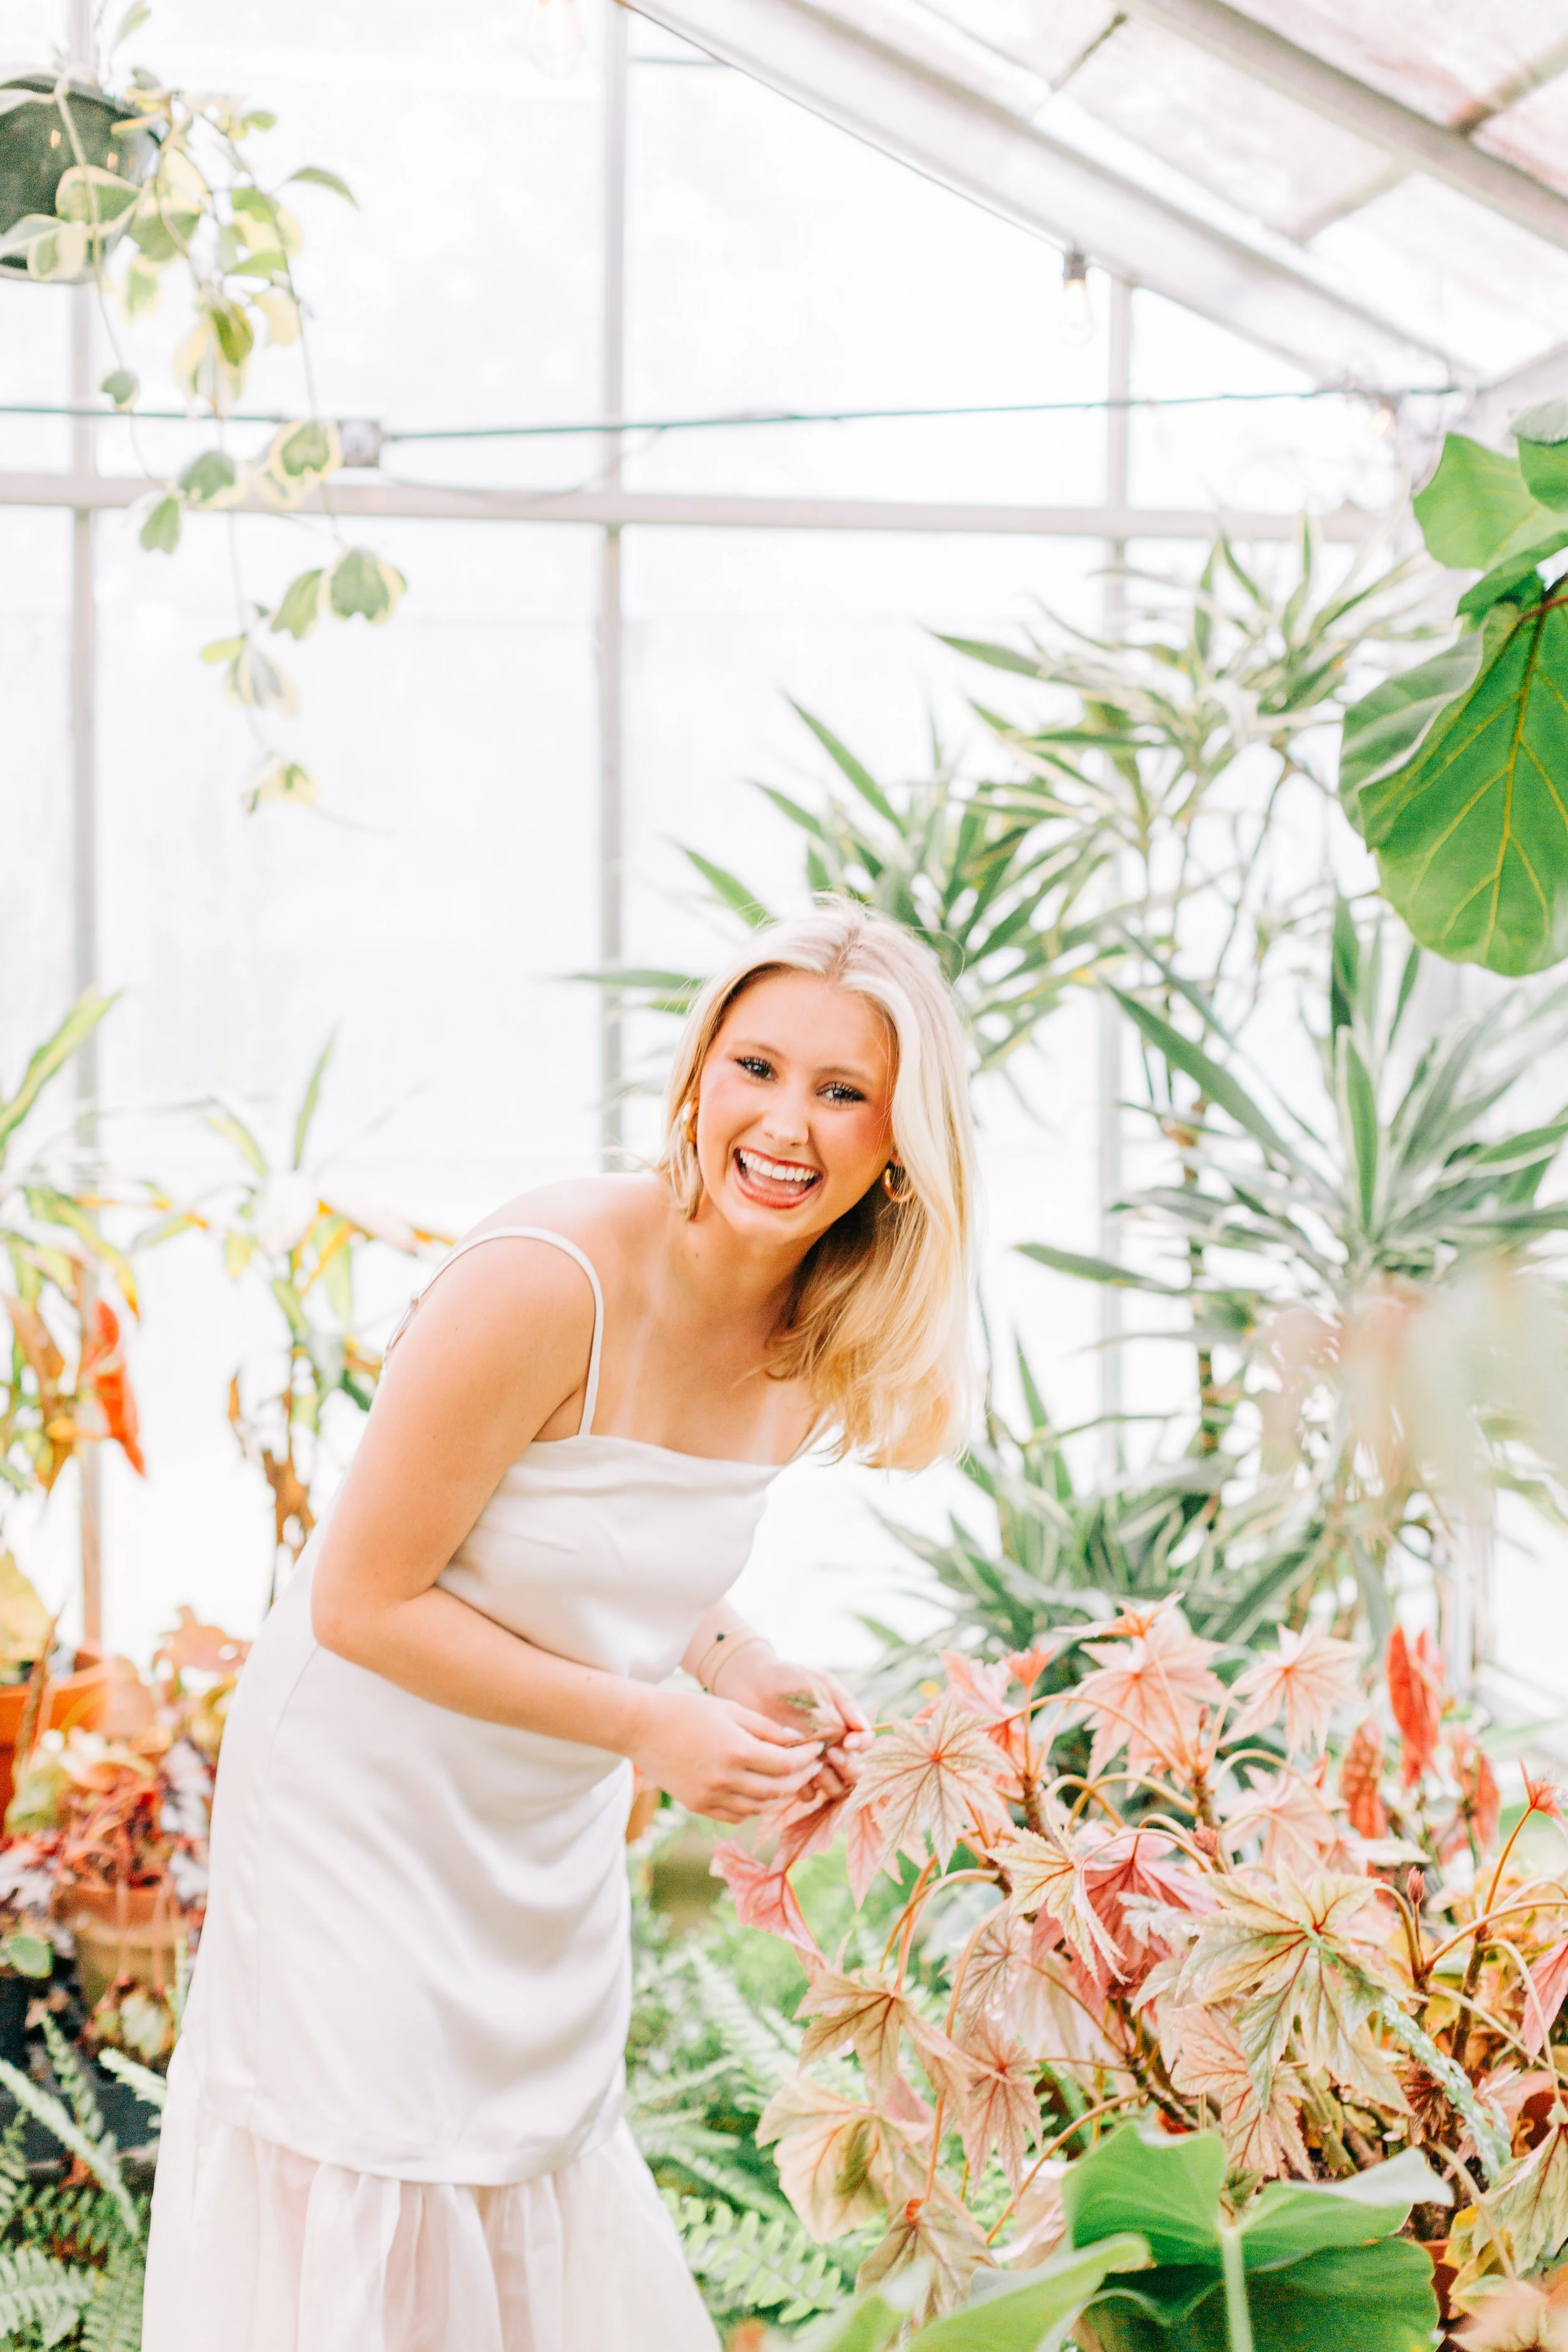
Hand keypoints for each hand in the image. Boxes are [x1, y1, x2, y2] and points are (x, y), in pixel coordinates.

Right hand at [629, 1686, 824, 1824]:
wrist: (641, 1727)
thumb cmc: (688, 1710)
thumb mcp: (731, 1709)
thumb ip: (767, 1729)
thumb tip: (798, 1743)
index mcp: (737, 1750)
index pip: (786, 1765)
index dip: (807, 1759)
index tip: (817, 1750)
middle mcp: (725, 1779)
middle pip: (777, 1790)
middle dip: (800, 1780)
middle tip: (810, 1768)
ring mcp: (710, 1797)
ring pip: (759, 1807)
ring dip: (779, 1796)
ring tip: (789, 1780)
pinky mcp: (697, 1806)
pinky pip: (736, 1815)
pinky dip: (753, 1806)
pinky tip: (759, 1791)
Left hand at [714, 1648, 872, 1804]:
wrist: (750, 1685)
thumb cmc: (788, 1679)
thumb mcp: (820, 1683)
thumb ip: (845, 1702)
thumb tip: (865, 1727)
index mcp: (843, 1726)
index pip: (865, 1743)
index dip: (862, 1746)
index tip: (848, 1741)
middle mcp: (832, 1747)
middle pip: (855, 1772)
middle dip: (849, 1768)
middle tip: (831, 1754)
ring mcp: (812, 1763)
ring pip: (836, 1787)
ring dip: (831, 1781)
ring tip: (814, 1765)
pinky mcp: (791, 1774)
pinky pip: (808, 1793)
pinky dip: (806, 1787)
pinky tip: (793, 1771)